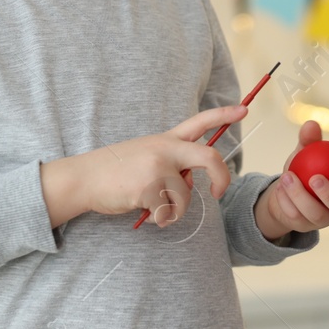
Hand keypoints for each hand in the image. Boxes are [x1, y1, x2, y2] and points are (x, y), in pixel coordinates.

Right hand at [40, 105, 247, 227]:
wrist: (84, 178)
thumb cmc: (116, 170)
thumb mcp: (146, 155)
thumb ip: (171, 163)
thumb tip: (189, 183)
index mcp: (166, 139)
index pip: (199, 121)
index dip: (223, 114)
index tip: (244, 108)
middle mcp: (165, 149)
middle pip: (208, 157)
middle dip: (222, 177)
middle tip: (217, 192)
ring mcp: (157, 168)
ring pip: (185, 196)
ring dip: (174, 210)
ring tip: (154, 207)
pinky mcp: (148, 188)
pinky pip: (168, 212)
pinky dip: (161, 220)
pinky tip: (145, 213)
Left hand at [255, 119, 328, 240]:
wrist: (285, 191)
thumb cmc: (303, 169)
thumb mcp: (304, 152)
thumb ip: (309, 140)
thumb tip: (311, 124)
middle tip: (314, 178)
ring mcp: (325, 218)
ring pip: (317, 214)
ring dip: (300, 196)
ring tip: (287, 178)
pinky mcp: (308, 227)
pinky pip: (298, 218)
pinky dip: (286, 202)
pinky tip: (279, 189)